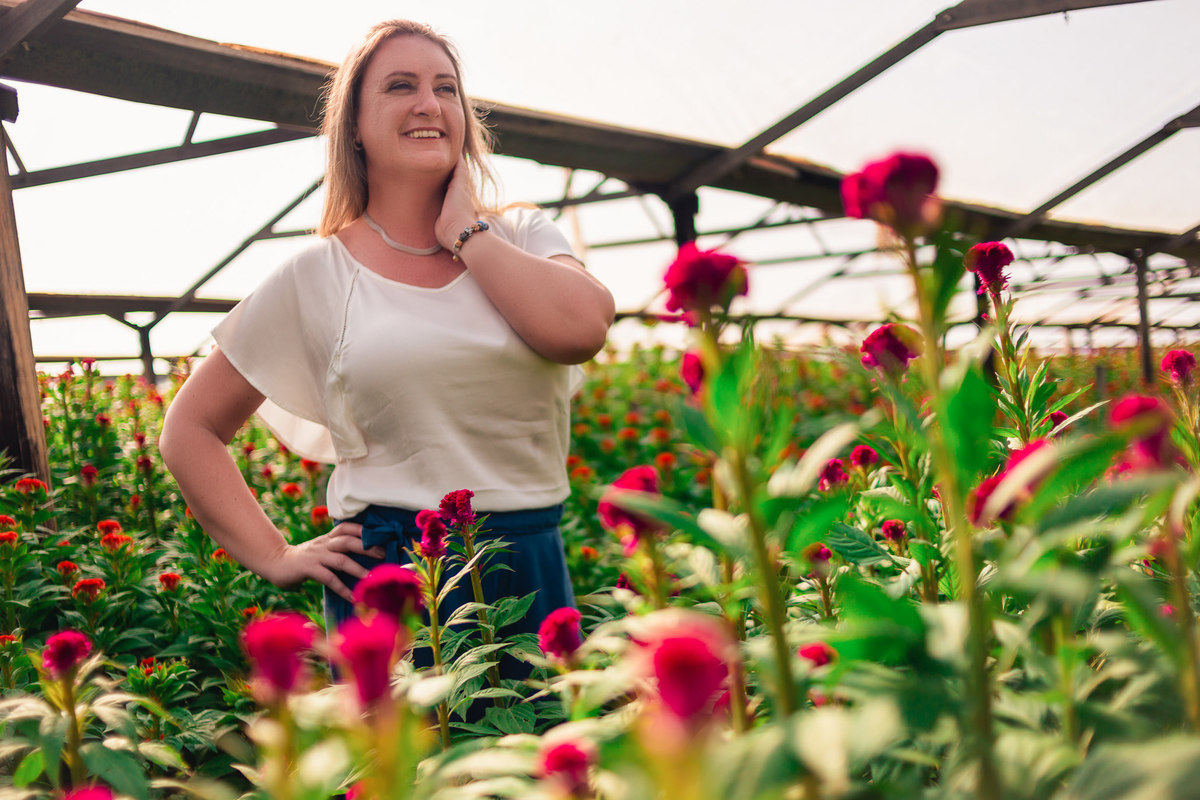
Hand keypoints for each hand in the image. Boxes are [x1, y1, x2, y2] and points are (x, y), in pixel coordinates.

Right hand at [261, 521, 385, 602]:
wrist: (276, 563)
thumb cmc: (304, 559)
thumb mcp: (321, 549)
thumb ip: (337, 549)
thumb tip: (363, 555)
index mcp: (328, 538)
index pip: (347, 527)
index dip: (363, 529)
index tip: (381, 535)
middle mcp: (324, 544)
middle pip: (348, 541)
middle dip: (367, 547)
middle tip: (383, 555)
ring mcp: (316, 556)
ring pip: (341, 560)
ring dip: (358, 569)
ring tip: (371, 579)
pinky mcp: (308, 568)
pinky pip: (328, 578)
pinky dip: (342, 588)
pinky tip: (352, 596)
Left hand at [435, 157, 478, 249]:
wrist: (461, 234)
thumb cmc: (451, 236)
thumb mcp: (444, 228)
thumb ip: (442, 223)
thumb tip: (439, 226)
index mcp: (459, 208)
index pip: (455, 194)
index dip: (452, 186)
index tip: (449, 179)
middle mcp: (463, 197)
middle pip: (459, 181)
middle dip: (456, 172)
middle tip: (454, 160)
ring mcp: (462, 191)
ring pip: (460, 174)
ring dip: (458, 164)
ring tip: (455, 151)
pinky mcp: (459, 186)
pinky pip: (459, 168)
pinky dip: (458, 160)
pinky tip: (456, 150)